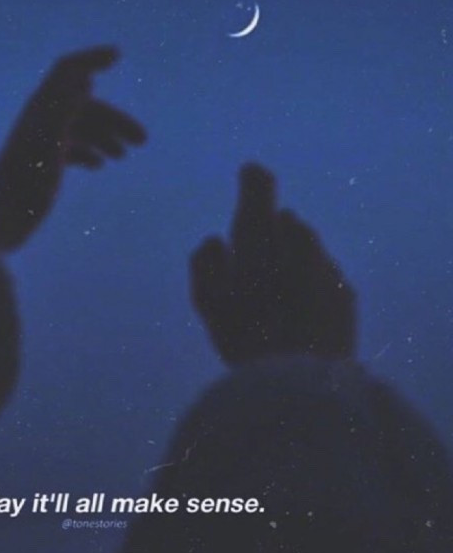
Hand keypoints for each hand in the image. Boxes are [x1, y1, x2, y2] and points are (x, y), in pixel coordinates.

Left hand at [0, 46, 145, 250]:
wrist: (2, 218)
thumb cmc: (26, 180)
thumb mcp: (49, 140)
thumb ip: (65, 107)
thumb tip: (85, 79)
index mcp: (42, 108)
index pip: (67, 70)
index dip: (91, 58)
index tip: (117, 56)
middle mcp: (42, 120)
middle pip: (86, 106)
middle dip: (115, 119)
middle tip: (143, 141)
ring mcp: (43, 142)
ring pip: (82, 128)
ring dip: (106, 136)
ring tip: (124, 155)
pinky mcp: (44, 165)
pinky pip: (73, 149)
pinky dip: (90, 152)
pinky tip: (100, 165)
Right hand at [190, 163, 355, 364]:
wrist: (303, 378)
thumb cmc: (244, 334)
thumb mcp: (206, 299)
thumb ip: (206, 260)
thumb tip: (216, 239)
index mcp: (259, 236)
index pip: (259, 187)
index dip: (254, 179)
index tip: (250, 173)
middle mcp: (298, 241)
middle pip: (284, 221)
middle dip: (271, 233)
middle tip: (254, 265)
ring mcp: (326, 265)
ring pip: (307, 247)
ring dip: (292, 257)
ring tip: (276, 293)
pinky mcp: (345, 292)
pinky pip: (323, 274)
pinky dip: (310, 281)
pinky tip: (299, 310)